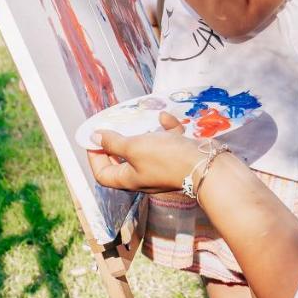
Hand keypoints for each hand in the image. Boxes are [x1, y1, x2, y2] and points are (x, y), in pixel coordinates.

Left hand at [86, 117, 202, 193]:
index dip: (94, 157)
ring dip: (144, 135)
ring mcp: (162, 168)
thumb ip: (113, 142)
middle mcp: (144, 176)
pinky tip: (166, 119)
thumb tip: (94, 138)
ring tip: (142, 122)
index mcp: (129, 179)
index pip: (103, 174)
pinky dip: (166, 131)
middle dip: (118, 145)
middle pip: (124, 162)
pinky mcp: (178, 159)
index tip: (94, 139)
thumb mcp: (134, 147)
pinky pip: (168, 144)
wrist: (204, 164)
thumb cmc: (165, 158)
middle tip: (114, 129)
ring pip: (147, 151)